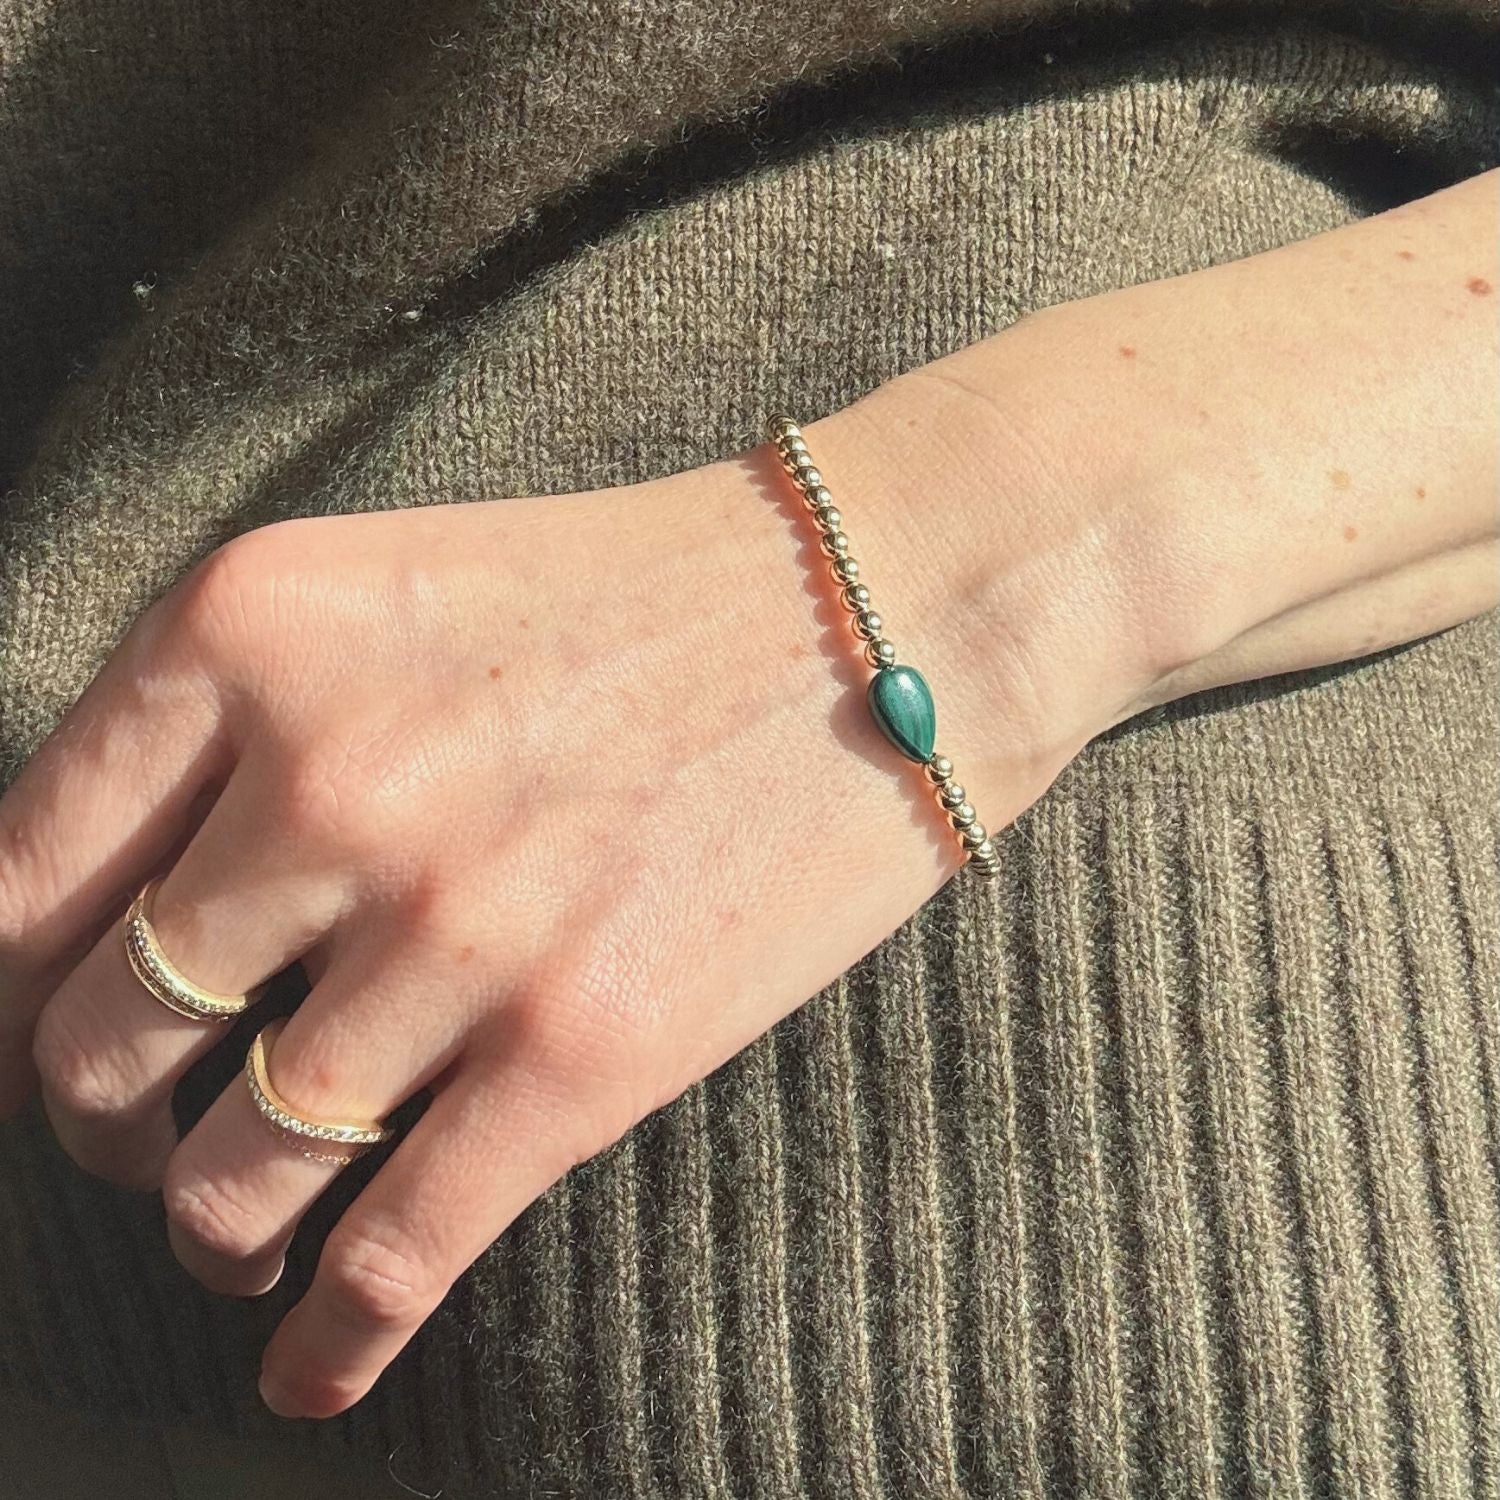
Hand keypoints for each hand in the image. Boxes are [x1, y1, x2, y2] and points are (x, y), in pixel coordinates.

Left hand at [0, 414, 1135, 1417]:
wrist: (889, 608)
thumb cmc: (650, 588)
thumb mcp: (404, 585)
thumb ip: (245, 721)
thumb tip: (128, 906)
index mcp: (256, 631)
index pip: (23, 875)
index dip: (11, 986)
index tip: (38, 1030)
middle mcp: (334, 778)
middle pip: (105, 1040)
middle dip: (103, 1118)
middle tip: (142, 1132)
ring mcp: (461, 926)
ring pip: (233, 1173)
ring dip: (209, 1230)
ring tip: (232, 1233)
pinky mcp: (586, 1050)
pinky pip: (397, 1247)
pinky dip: (332, 1331)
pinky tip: (313, 1366)